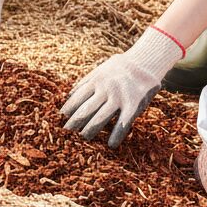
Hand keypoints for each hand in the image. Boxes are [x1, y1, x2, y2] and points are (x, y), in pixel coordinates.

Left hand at [61, 27, 184, 148]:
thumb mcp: (101, 70)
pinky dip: (116, 135)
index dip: (69, 108)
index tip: (61, 118)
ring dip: (90, 130)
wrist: (145, 62)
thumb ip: (87, 82)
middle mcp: (105, 89)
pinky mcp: (133, 105)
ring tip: (84, 138)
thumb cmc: (119, 69)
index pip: (77, 97)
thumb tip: (70, 95)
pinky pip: (122, 123)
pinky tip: (111, 144)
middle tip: (67, 132)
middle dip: (75, 122)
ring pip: (100, 117)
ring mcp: (119, 97)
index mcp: (96, 79)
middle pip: (86, 109)